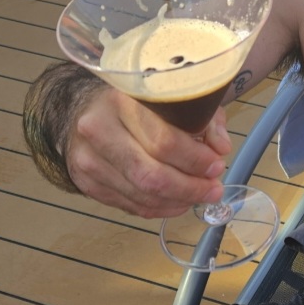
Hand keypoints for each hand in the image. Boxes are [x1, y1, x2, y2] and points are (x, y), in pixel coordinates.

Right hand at [67, 88, 232, 217]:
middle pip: (151, 174)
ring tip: (200, 195)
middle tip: (214, 189)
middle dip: (190, 187)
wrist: (82, 108)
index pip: (163, 140)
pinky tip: (178, 201)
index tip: (216, 164)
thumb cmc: (136, 101)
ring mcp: (89, 160)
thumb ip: (202, 117)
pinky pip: (131, 205)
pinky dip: (161, 207)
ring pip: (142, 195)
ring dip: (178, 201)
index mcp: (122, 101)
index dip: (195, 159)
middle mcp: (99, 131)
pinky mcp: (86, 183)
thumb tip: (221, 148)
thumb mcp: (174, 96)